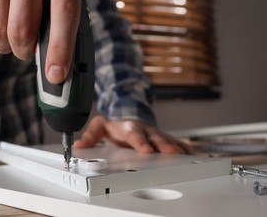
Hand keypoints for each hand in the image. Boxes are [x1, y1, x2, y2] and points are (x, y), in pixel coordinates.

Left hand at [74, 116, 191, 153]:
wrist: (128, 115)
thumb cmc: (116, 125)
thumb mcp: (100, 127)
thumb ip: (90, 135)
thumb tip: (79, 144)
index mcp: (129, 128)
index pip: (134, 135)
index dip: (140, 142)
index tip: (146, 150)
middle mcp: (145, 130)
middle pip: (155, 137)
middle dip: (163, 145)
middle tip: (171, 153)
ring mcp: (155, 134)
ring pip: (168, 140)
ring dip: (177, 148)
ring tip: (186, 156)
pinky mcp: (163, 138)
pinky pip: (176, 142)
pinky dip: (184, 148)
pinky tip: (192, 155)